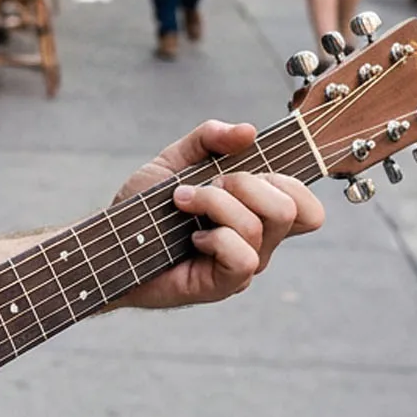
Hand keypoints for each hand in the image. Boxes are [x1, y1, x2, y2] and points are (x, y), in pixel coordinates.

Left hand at [112, 121, 322, 309]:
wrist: (109, 242)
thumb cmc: (145, 207)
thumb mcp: (175, 160)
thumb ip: (210, 139)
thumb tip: (249, 131)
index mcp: (256, 213)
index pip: (307, 205)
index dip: (286, 181)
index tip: (239, 170)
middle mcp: (259, 241)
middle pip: (290, 210)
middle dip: (243, 184)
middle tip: (206, 185)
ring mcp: (243, 265)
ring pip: (256, 227)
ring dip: (212, 204)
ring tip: (182, 203)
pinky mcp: (223, 285)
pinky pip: (243, 258)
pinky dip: (215, 239)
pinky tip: (191, 239)